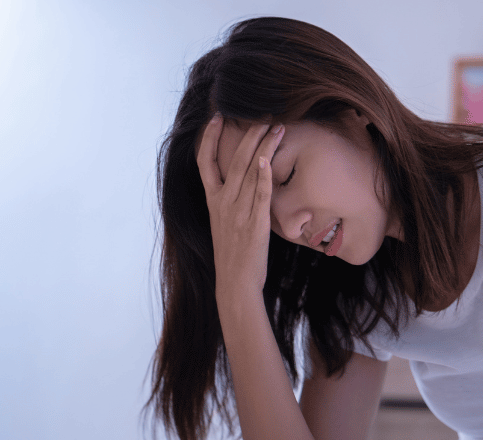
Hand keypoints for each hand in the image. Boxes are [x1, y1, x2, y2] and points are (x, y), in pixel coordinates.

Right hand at [196, 114, 284, 298]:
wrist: (235, 281)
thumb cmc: (233, 254)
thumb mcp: (224, 223)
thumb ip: (229, 201)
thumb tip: (242, 183)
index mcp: (213, 201)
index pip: (205, 161)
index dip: (210, 137)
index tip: (217, 117)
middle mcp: (223, 202)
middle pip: (234, 159)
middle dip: (249, 134)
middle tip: (262, 114)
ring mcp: (238, 212)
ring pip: (250, 171)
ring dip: (264, 146)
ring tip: (277, 127)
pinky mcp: (255, 223)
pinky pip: (260, 194)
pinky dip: (264, 176)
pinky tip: (269, 159)